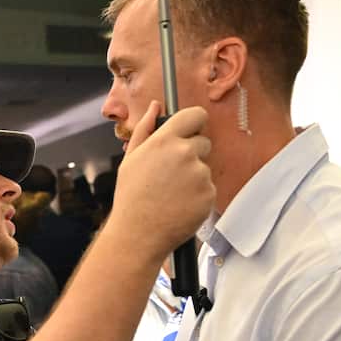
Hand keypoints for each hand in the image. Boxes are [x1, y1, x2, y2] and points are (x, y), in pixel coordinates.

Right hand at [110, 101, 213, 257]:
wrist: (138, 234)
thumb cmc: (131, 197)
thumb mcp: (131, 158)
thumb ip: (146, 128)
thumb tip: (156, 106)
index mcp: (165, 139)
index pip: (196, 115)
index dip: (194, 123)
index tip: (190, 132)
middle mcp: (186, 153)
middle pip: (203, 142)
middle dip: (193, 154)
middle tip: (172, 174)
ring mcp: (200, 174)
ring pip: (205, 167)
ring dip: (194, 177)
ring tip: (172, 193)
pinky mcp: (209, 194)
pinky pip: (208, 188)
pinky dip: (198, 195)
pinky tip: (180, 204)